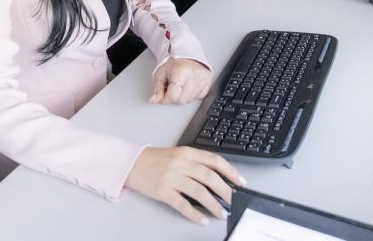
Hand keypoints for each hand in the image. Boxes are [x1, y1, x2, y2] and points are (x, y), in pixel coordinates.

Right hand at [125, 146, 244, 223]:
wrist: (132, 164)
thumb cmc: (156, 160)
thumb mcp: (178, 155)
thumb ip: (196, 163)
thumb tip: (218, 179)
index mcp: (187, 153)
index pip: (214, 160)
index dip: (230, 171)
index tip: (240, 182)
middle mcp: (181, 163)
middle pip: (209, 177)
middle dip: (225, 191)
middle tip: (234, 201)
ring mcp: (171, 177)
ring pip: (199, 191)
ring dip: (213, 205)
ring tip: (221, 213)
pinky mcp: (163, 191)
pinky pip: (182, 204)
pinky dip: (194, 214)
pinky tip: (201, 219)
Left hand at [151, 58, 211, 103]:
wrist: (187, 55)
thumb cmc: (174, 63)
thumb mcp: (160, 73)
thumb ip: (157, 89)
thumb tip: (154, 100)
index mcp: (181, 71)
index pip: (173, 96)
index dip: (165, 98)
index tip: (163, 94)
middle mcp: (194, 75)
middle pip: (182, 100)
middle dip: (175, 96)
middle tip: (173, 86)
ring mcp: (203, 79)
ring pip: (190, 100)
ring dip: (183, 96)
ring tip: (181, 85)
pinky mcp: (208, 82)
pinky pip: (199, 98)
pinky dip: (192, 95)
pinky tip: (189, 86)